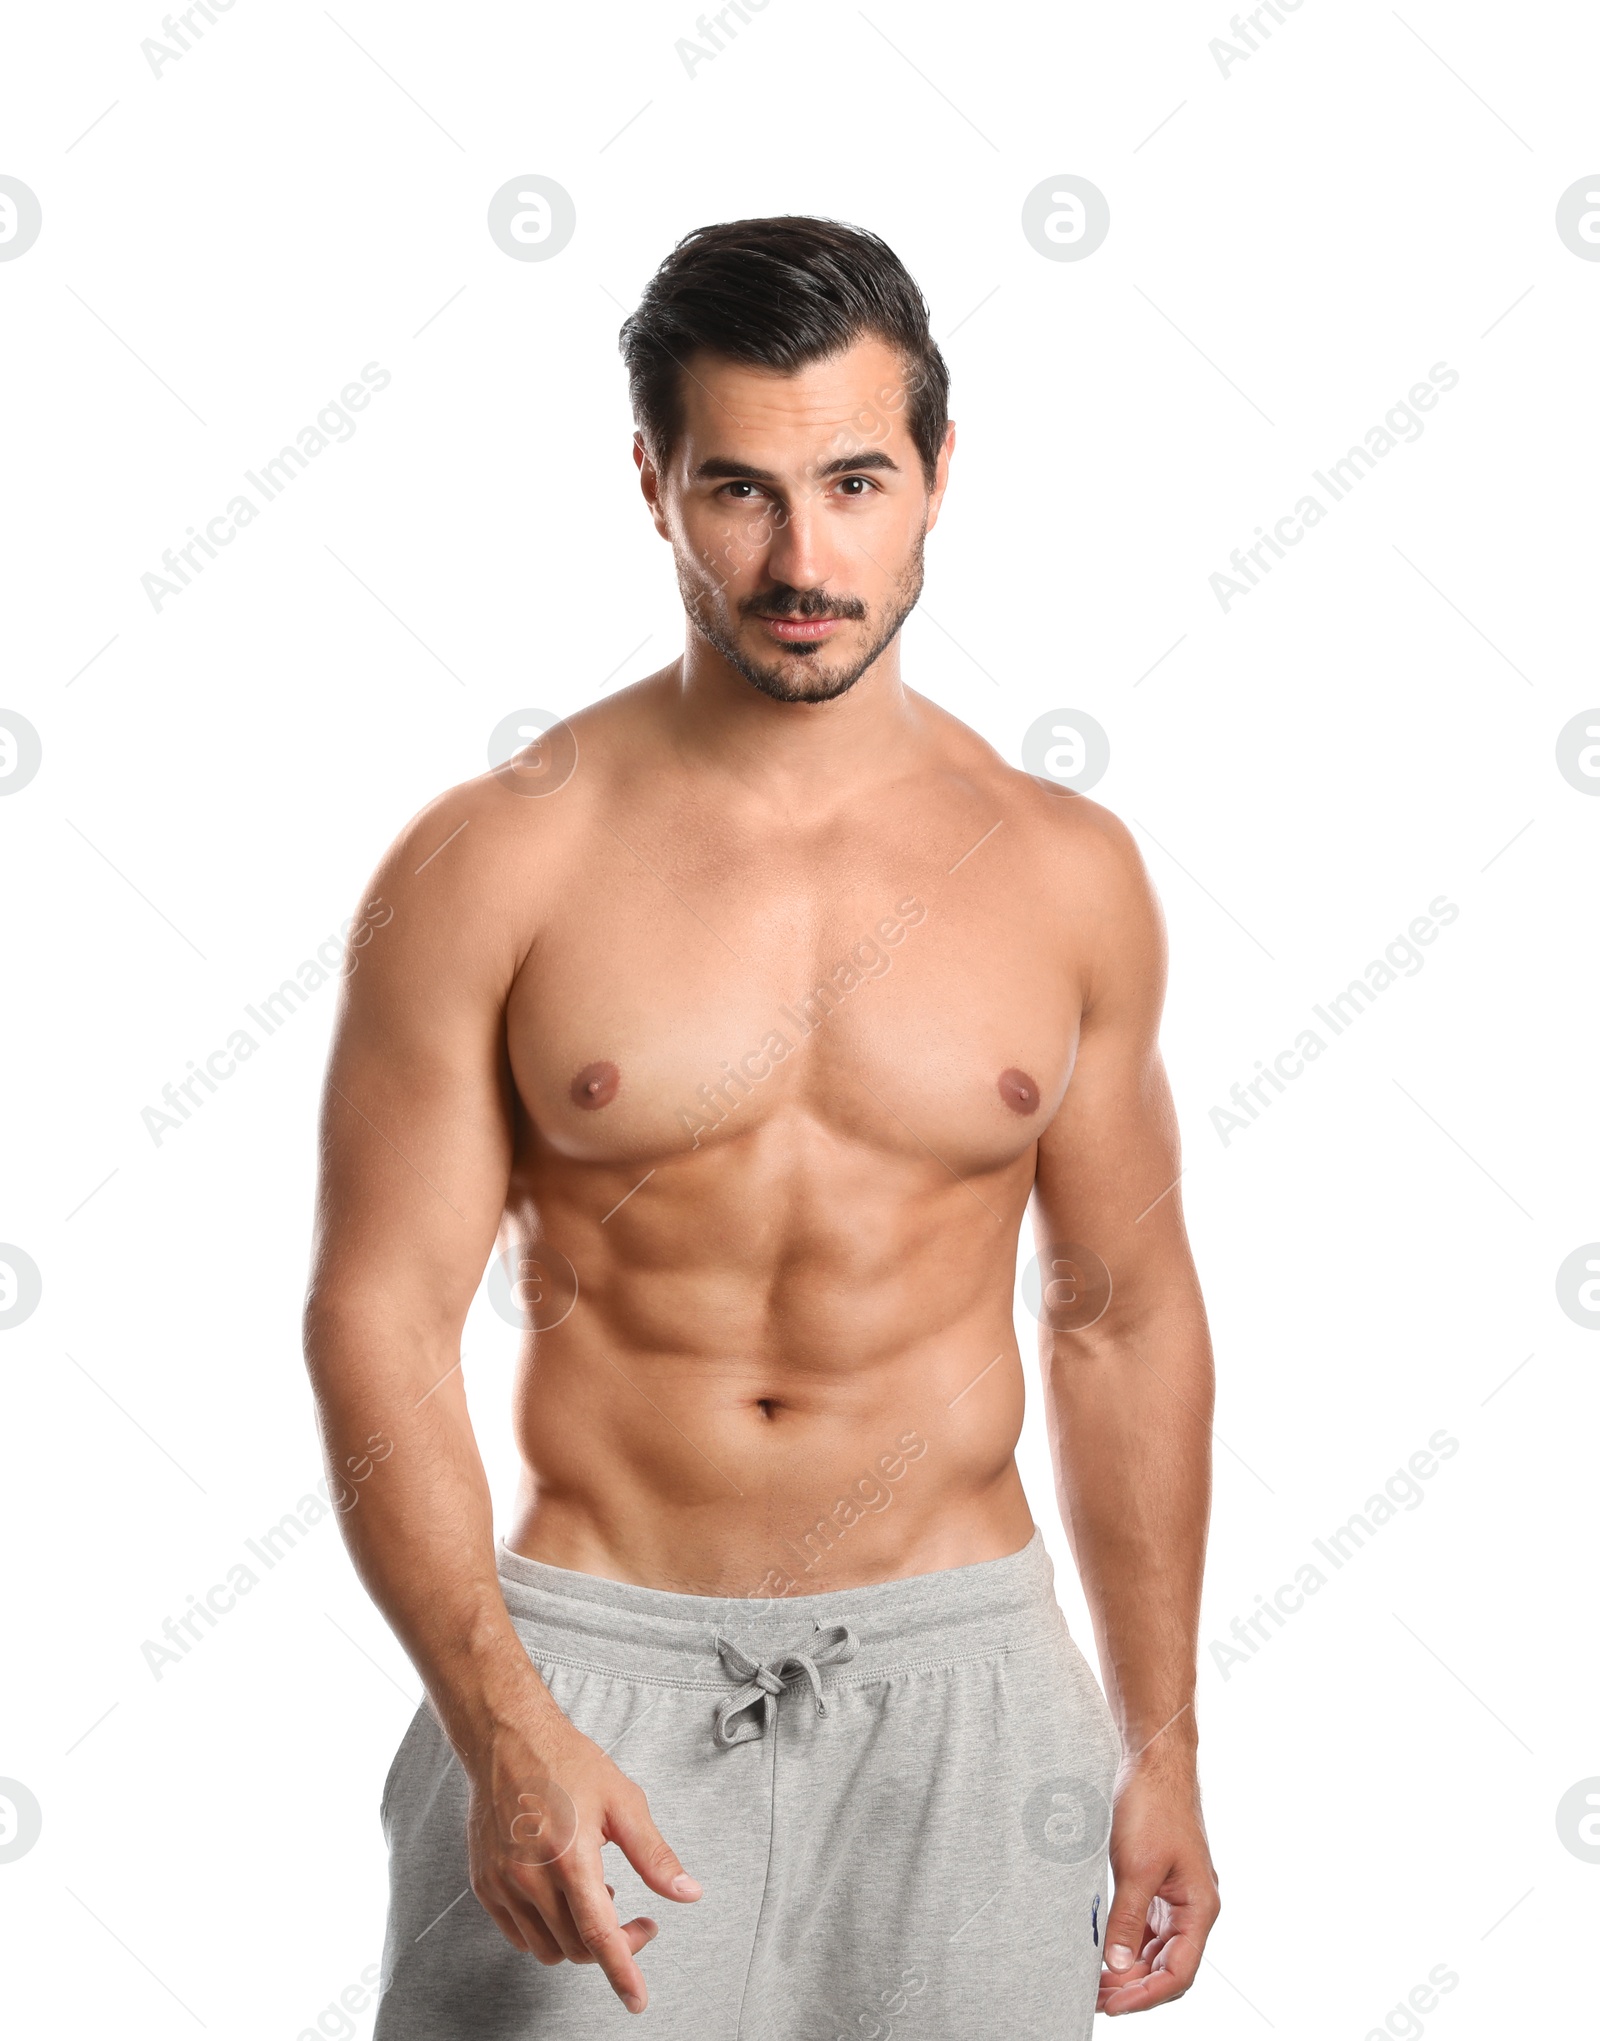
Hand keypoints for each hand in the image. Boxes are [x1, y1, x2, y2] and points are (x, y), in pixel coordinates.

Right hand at [464, 1703, 700, 2014]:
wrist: (506, 1739)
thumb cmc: (566, 1762)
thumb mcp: (622, 1801)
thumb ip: (655, 1855)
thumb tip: (688, 1892)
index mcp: (571, 1859)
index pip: (600, 1936)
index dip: (623, 1972)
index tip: (637, 2000)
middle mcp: (531, 1879)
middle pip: (578, 1947)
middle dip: (614, 1944)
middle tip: (636, 1917)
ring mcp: (503, 1885)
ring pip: (547, 1949)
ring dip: (578, 1939)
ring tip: (596, 1896)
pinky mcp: (485, 1885)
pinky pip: (519, 1935)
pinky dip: (546, 1931)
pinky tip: (563, 1897)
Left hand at [1097, 1754, 1218, 2015]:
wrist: (1152, 1761)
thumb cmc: (1154, 1806)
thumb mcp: (1137, 1867)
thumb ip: (1127, 1920)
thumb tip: (1115, 1966)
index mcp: (1199, 1908)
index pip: (1178, 1972)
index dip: (1146, 1995)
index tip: (1113, 2006)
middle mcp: (1190, 1907)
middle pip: (1166, 1965)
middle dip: (1132, 1985)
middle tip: (1094, 1996)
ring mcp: (1173, 1896)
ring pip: (1153, 1949)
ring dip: (1126, 1967)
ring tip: (1092, 1980)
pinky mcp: (1155, 1882)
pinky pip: (1142, 1926)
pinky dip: (1123, 1942)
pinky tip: (1100, 1951)